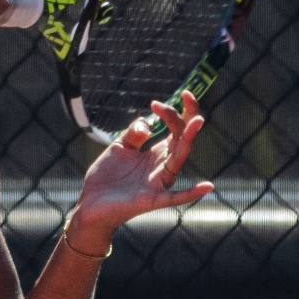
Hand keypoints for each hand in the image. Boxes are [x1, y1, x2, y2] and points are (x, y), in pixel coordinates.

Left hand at [69, 91, 215, 246]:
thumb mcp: (119, 148)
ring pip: (178, 158)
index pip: (175, 130)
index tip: (154, 103)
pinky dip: (191, 193)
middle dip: (185, 117)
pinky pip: (175, 197)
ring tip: (198, 120)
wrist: (91, 204)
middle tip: (186, 95)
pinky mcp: (152, 199)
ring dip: (188, 139)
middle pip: (181, 139)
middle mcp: (162, 166)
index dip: (171, 112)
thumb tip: (148, 125)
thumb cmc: (108, 177)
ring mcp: (159, 182)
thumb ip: (133, 134)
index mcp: (157, 153)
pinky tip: (207, 186)